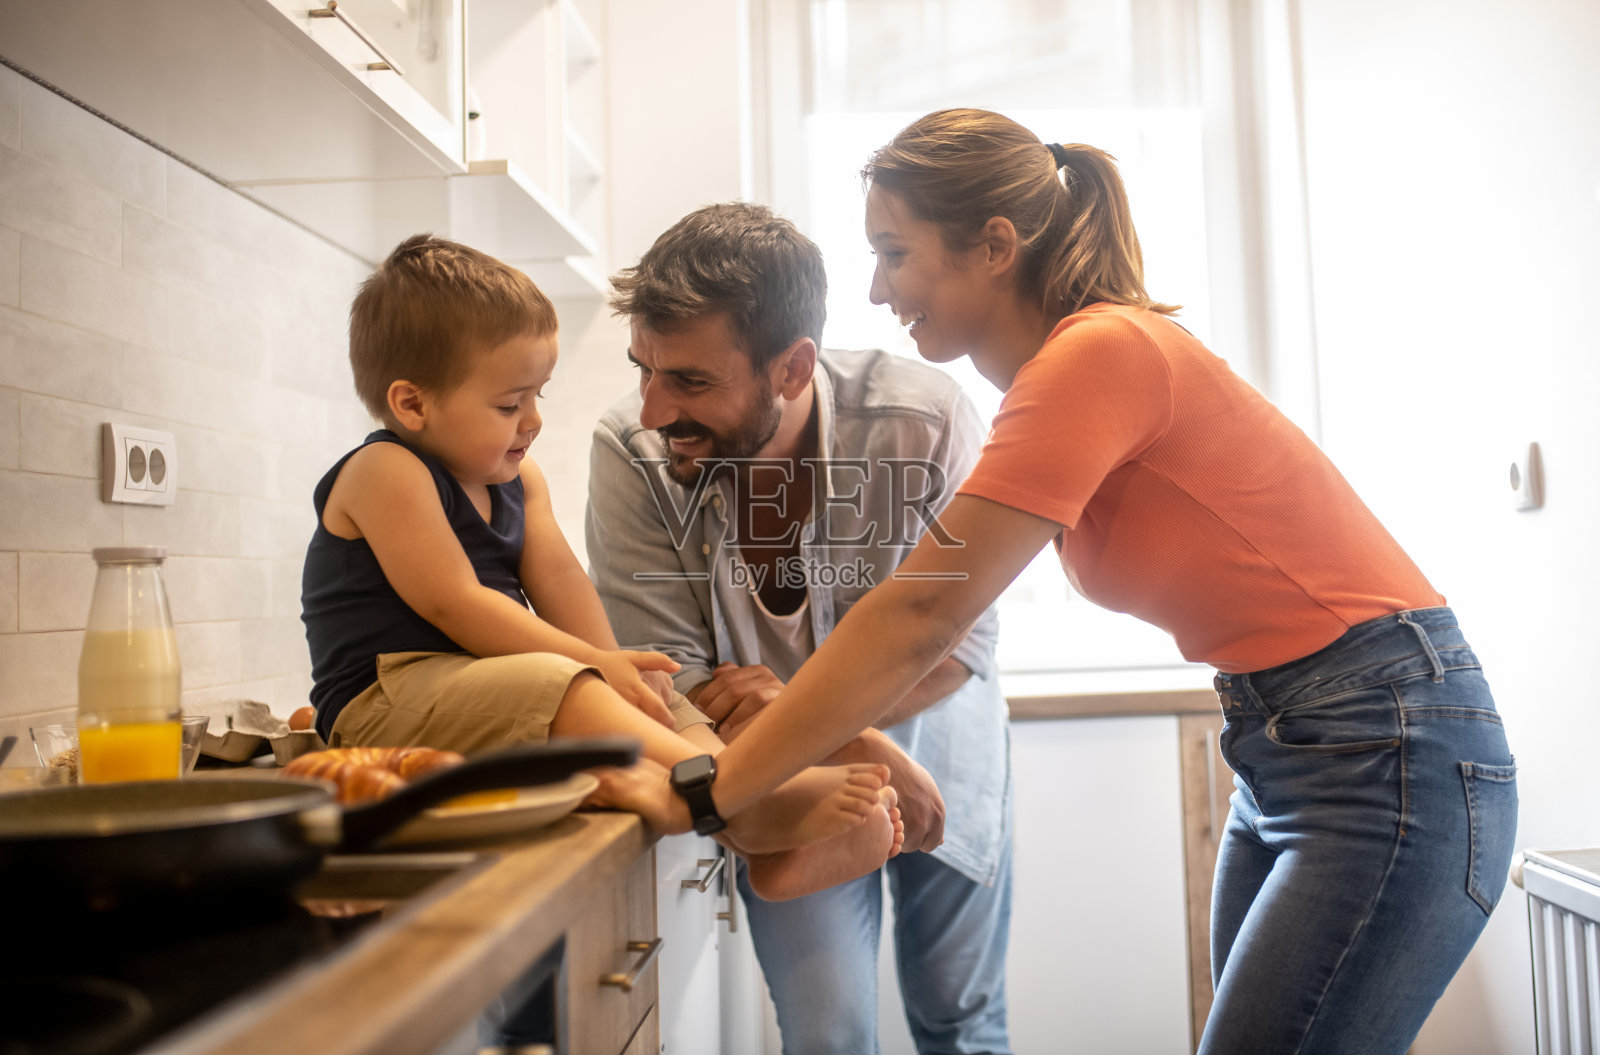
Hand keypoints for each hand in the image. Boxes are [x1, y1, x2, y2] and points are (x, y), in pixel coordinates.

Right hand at [593, 650, 679, 727]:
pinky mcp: (605, 718)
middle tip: (661, 727)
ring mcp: (615, 712)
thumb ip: (658, 660)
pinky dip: (630, 731)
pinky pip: (622, 731)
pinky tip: (631, 728)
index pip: (658, 710)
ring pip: (635, 730)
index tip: (671, 721)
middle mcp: (626, 702)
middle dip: (657, 727)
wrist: (584, 668)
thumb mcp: (635, 658)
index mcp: (636, 689)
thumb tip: (678, 667)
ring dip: (644, 730)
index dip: (668, 719)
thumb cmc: (613, 663)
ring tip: (648, 728)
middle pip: (648, 725)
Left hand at [697, 662, 783, 735]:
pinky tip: (730, 730)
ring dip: (725, 712)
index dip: (708, 694)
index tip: (696, 709)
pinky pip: (758, 704)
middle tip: (704, 722)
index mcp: (757, 672)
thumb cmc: (762, 714)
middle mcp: (768, 677)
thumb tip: (716, 672)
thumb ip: (733, 680)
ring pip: (743, 694)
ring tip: (717, 729)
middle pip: (732, 687)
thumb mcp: (747, 694)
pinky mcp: (782, 702)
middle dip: (714, 706)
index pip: (726, 679)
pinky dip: (740, 716)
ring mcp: (776, 688)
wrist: (791, 728)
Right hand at [836, 728, 944, 852]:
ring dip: (891, 834)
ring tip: (882, 817)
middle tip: (891, 820)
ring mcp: (910, 822)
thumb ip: (933, 817)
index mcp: (938, 813)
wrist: (880, 756)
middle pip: (915, 845)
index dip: (918, 837)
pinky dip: (880, 831)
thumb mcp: (925, 790)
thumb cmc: (901, 771)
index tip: (905, 827)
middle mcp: (928, 820)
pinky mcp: (892, 821)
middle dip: (904, 837)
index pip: (931, 842)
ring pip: (899, 843)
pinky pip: (887, 838)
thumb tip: (941, 842)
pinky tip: (875, 817)